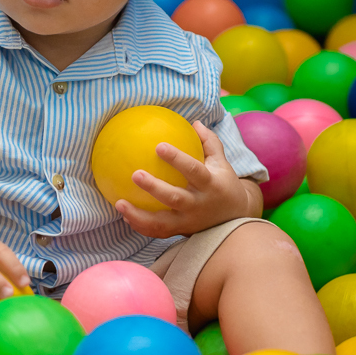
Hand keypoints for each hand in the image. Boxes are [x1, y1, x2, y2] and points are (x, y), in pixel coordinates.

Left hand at [115, 120, 260, 238]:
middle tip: (135, 174)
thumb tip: (194, 122)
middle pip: (175, 198)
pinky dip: (140, 226)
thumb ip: (209, 142)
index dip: (177, 159)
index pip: (193, 170)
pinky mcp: (180, 232)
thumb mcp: (222, 162)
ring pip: (162, 222)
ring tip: (119, 203)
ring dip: (139, 215)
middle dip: (154, 187)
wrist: (235, 218)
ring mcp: (189, 221)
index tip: (159, 146)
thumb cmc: (224, 184)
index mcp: (210, 184)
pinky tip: (124, 215)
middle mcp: (199, 204)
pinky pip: (158, 232)